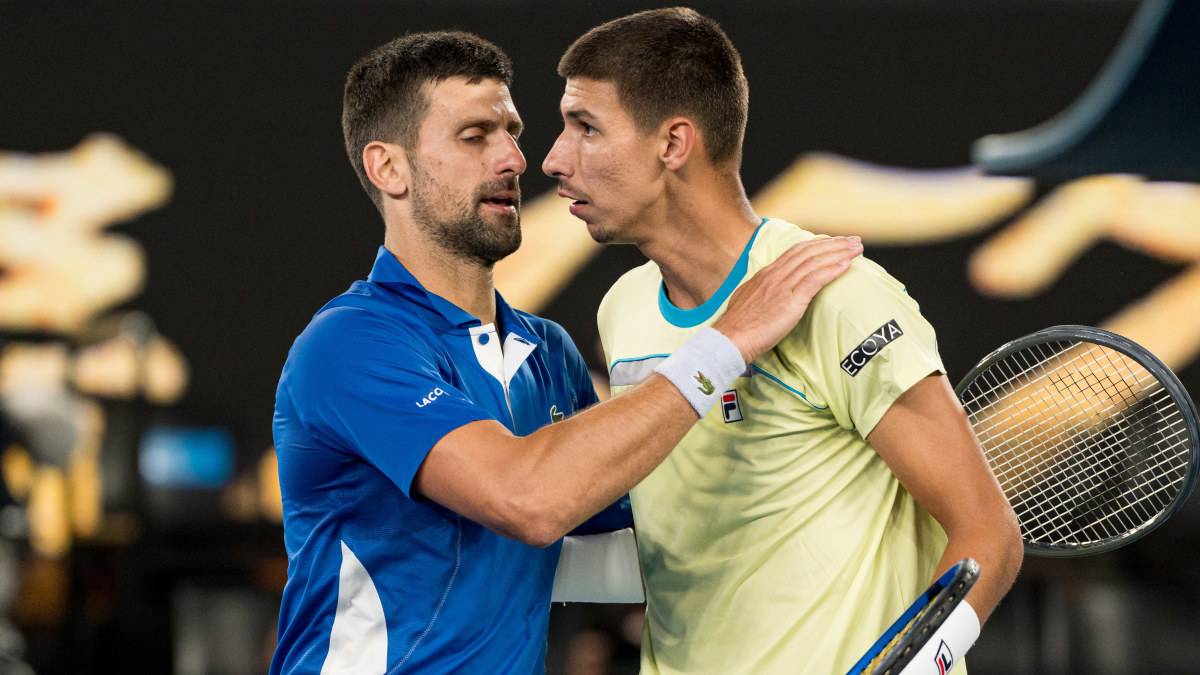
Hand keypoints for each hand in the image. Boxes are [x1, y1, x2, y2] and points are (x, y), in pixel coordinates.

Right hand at [713, 236, 861, 362]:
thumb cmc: (738, 327)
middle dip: (833, 243)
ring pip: (815, 261)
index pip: (795, 252)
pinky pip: (816, 279)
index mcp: (766, 274)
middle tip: (853, 240)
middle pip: (808, 251)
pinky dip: (833, 269)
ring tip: (857, 247)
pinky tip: (847, 264)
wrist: (730, 338)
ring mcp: (783, 286)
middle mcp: (775, 275)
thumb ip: (761, 293)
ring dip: (839, 252)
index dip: (816, 245)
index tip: (832, 243)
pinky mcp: (790, 300)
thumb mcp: (748, 301)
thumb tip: (768, 295)